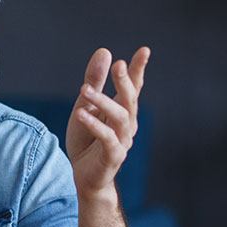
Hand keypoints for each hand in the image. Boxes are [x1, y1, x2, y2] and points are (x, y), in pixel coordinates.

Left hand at [65, 47, 148, 198]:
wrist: (82, 177)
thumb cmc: (86, 140)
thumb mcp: (85, 106)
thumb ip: (94, 82)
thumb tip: (105, 51)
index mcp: (121, 110)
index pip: (133, 87)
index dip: (138, 70)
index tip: (144, 50)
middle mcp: (126, 124)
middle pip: (129, 100)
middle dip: (125, 82)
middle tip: (119, 65)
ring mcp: (122, 141)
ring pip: (119, 118)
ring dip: (103, 102)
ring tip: (84, 90)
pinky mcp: (113, 157)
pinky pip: (107, 139)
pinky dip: (95, 126)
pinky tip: (82, 115)